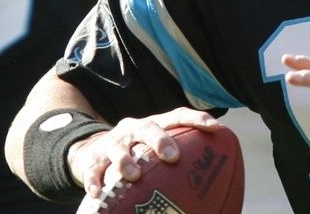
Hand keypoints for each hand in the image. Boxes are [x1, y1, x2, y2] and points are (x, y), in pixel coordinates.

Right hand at [67, 107, 221, 198]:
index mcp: (153, 124)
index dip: (197, 119)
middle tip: (173, 156)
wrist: (91, 150)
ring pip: (118, 148)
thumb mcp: (154, 147)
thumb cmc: (136, 152)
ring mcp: (112, 143)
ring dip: (126, 162)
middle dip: (160, 140)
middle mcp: (133, 129)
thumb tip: (218, 179)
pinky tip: (100, 193)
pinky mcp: (92, 159)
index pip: (178, 115)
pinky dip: (96, 181)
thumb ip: (180, 155)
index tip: (215, 127)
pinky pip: (93, 170)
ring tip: (134, 176)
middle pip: (148, 128)